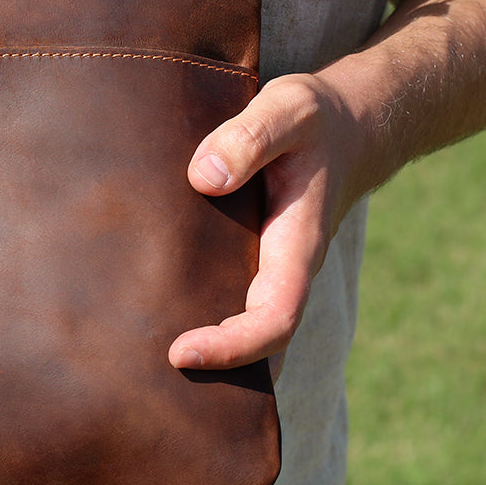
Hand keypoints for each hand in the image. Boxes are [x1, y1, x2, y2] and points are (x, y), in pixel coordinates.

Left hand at [169, 72, 364, 376]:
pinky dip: (200, 314)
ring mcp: (270, 266)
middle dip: (212, 367)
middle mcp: (285, 267)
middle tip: (142, 375)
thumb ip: (251, 138)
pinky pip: (230, 297)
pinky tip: (150, 312)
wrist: (349, 124)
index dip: (233, 346)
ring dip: (204, 348)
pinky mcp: (253, 255)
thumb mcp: (288, 109)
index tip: (180, 353)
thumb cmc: (315, 118)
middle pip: (257, 341)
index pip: (274, 318)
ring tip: (136, 361)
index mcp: (298, 244)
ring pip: (242, 324)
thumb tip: (204, 178)